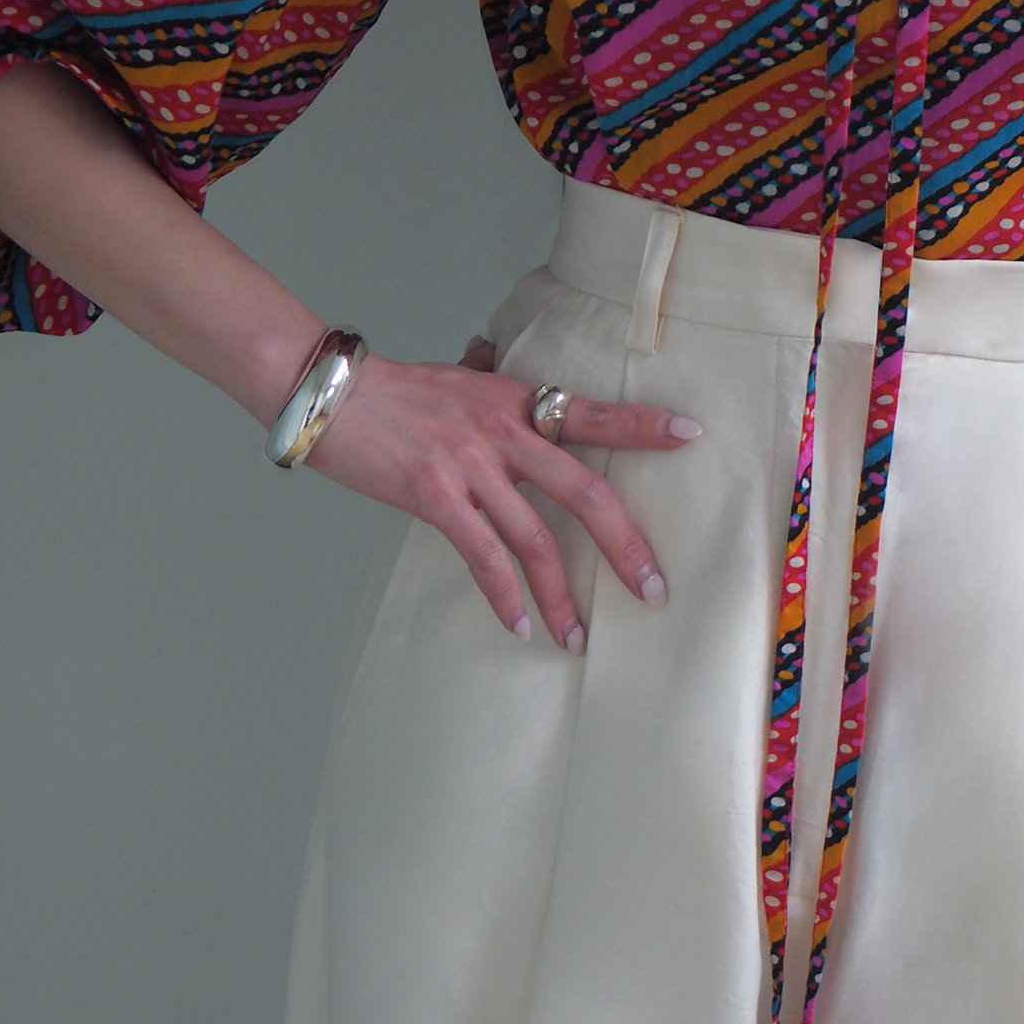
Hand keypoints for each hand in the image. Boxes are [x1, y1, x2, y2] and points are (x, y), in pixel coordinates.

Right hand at [305, 333, 701, 648]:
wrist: (333, 392)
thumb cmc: (397, 392)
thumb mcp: (464, 384)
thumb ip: (502, 399)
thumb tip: (525, 397)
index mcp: (518, 403)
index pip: (594, 415)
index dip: (643, 427)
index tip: (690, 436)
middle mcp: (505, 433)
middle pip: (585, 494)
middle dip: (624, 548)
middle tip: (653, 590)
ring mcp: (471, 467)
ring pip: (536, 542)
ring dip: (562, 597)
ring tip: (579, 638)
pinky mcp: (435, 497)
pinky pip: (483, 558)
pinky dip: (505, 598)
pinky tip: (521, 626)